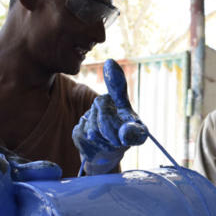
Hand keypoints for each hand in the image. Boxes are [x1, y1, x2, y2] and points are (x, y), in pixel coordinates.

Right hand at [72, 59, 147, 174]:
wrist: (108, 153)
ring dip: (104, 142)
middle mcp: (102, 104)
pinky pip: (84, 138)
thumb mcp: (137, 135)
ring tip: (109, 143)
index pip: (116, 88)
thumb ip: (134, 134)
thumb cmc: (125, 139)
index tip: (110, 63)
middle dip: (112, 131)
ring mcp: (88, 116)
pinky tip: (97, 145)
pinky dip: (93, 147)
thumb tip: (125, 135)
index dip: (114, 76)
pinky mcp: (78, 131)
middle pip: (103, 114)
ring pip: (93, 129)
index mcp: (117, 102)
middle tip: (118, 141)